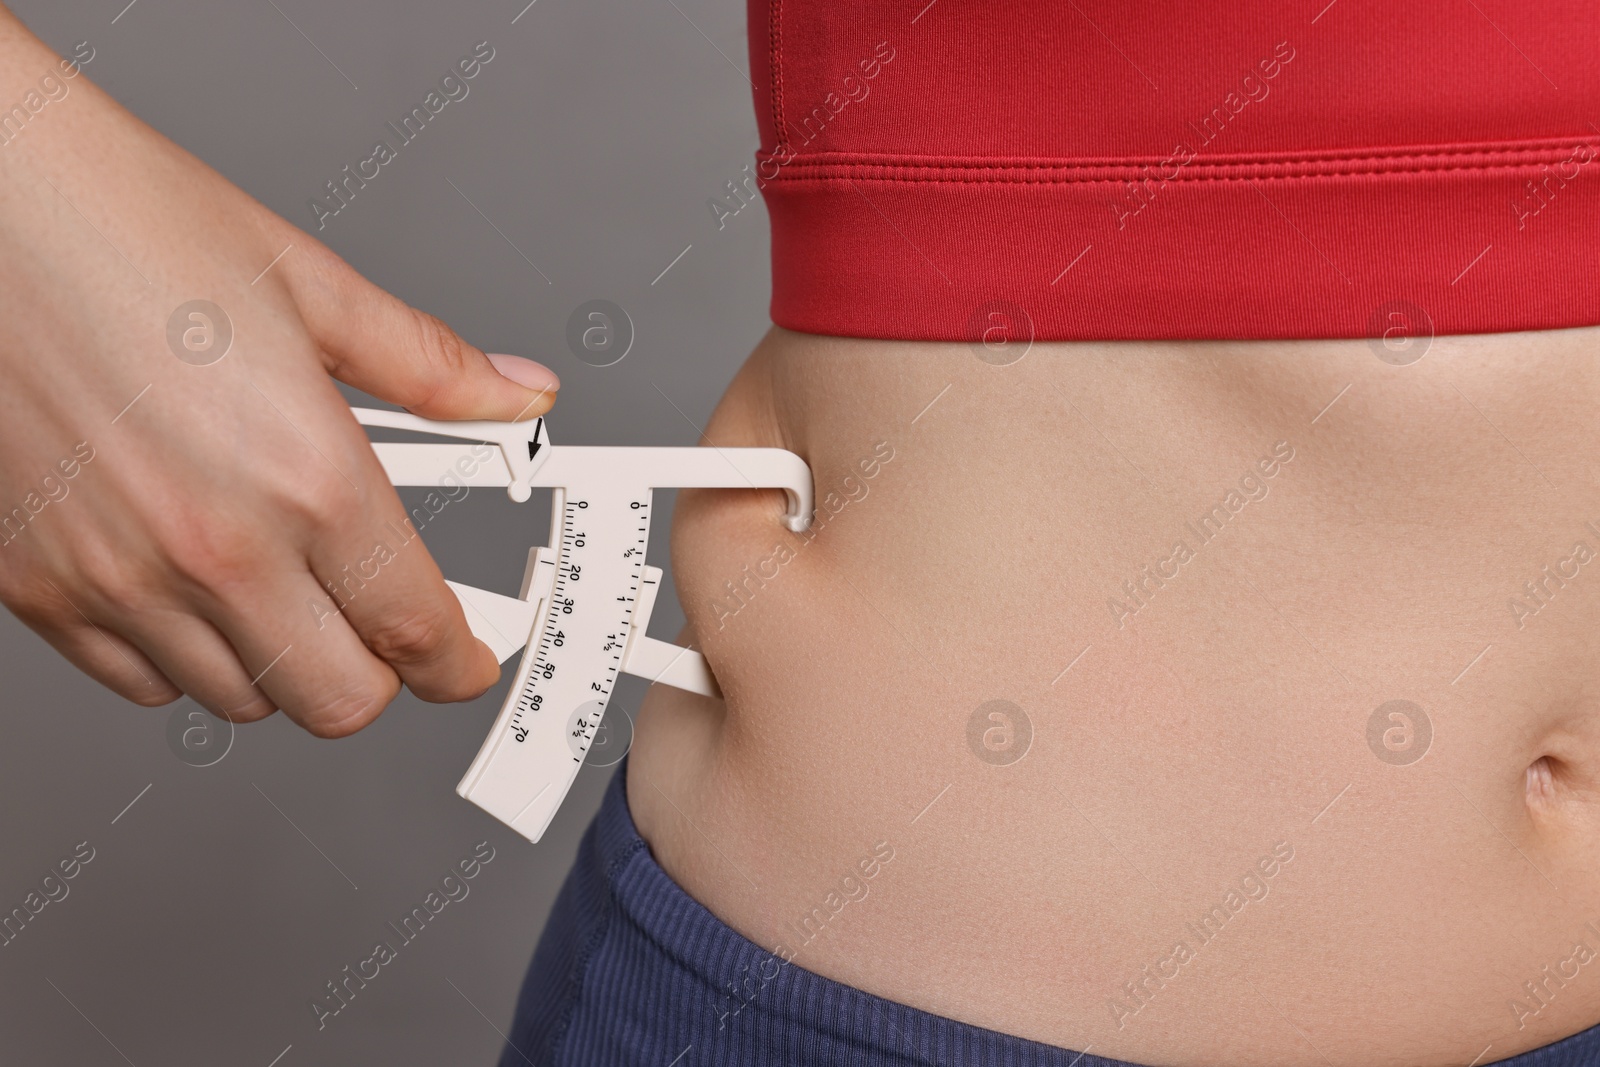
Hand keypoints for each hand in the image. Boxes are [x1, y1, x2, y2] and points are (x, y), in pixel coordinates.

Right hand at [0, 12, 558, 735]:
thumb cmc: (116, 223)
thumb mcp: (309, 285)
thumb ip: (431, 366)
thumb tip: (515, 394)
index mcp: (305, 475)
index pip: (416, 632)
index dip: (460, 663)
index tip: (467, 662)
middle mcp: (215, 546)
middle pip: (340, 702)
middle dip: (379, 673)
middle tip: (383, 625)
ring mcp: (120, 578)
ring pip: (242, 700)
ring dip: (282, 661)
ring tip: (283, 581)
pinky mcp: (39, 588)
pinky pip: (138, 681)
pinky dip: (183, 656)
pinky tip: (194, 585)